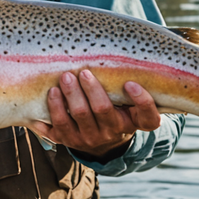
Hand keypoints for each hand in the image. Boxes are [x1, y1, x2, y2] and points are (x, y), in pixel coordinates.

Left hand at [31, 71, 161, 160]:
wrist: (99, 143)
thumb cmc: (116, 113)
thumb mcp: (129, 106)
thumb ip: (130, 90)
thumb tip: (124, 56)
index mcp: (131, 123)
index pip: (147, 118)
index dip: (142, 101)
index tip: (130, 83)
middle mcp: (112, 133)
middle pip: (102, 109)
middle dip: (91, 89)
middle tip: (83, 72)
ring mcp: (88, 139)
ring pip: (77, 116)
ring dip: (69, 95)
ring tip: (65, 78)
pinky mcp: (68, 141)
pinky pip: (57, 127)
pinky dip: (52, 109)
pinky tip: (51, 94)